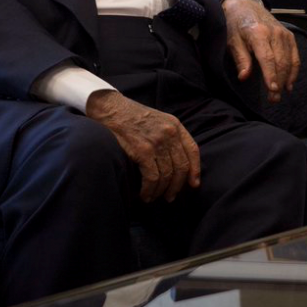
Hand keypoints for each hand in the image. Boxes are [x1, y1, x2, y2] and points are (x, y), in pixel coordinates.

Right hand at [86, 90, 200, 202]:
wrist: (111, 108)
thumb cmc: (132, 116)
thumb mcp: (158, 119)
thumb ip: (169, 135)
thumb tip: (175, 161)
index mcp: (175, 125)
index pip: (192, 150)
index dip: (195, 170)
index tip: (194, 185)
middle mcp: (169, 133)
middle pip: (181, 166)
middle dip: (177, 186)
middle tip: (170, 197)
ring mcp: (157, 142)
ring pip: (167, 175)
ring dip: (161, 191)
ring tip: (153, 197)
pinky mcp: (143, 151)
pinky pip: (152, 178)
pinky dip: (149, 190)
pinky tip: (144, 194)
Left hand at [223, 0, 299, 103]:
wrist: (245, 6)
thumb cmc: (236, 25)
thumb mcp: (232, 40)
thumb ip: (240, 59)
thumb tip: (244, 77)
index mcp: (258, 33)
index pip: (267, 58)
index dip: (271, 75)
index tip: (272, 90)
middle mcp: (274, 33)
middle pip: (280, 62)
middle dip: (278, 83)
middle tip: (273, 99)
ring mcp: (284, 34)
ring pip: (289, 61)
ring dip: (286, 80)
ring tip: (279, 95)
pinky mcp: (289, 35)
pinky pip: (295, 56)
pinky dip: (294, 71)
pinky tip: (289, 83)